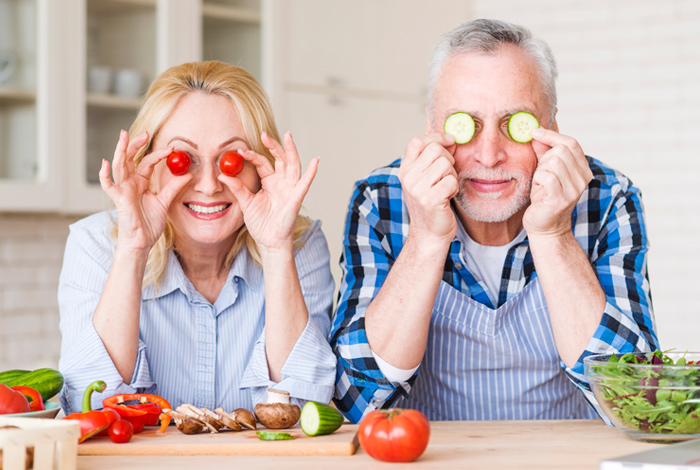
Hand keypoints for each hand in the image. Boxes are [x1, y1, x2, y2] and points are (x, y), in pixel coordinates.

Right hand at [99, 130, 191, 252]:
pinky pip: (108, 185)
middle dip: (136, 144)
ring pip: (119, 166)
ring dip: (121, 150)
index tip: (172, 148)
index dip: (158, 154)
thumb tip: (188, 175)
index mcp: (140, 182)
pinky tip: (105, 163)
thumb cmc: (149, 224)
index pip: (148, 162)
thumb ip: (174, 188)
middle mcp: (130, 183)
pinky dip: (104, 175)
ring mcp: (122, 190)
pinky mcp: (118, 199)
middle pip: (130, 158)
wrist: (142, 241)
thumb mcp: (165, 202)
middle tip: (146, 133)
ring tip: (124, 136)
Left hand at [219, 132, 317, 253]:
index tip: (240, 151)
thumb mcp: (246, 203)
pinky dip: (311, 173)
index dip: (252, 155)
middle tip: (264, 134)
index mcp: (270, 182)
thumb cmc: (260, 224)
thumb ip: (237, 188)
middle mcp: (282, 182)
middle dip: (273, 145)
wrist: (268, 241)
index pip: (262, 163)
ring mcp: (290, 189)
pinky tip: (315, 161)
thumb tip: (223, 175)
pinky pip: (305, 184)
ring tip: (288, 136)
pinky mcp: (296, 198)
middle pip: (280, 158)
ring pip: (293, 165)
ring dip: (291, 151)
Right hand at [398, 133, 458, 247]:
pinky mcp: (430, 200)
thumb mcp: (425, 178)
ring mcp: (417, 189)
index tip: (450, 141)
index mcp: (405, 170)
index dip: (436, 137)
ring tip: (446, 188)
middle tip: (447, 175)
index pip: (417, 141)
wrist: (429, 234)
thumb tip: (448, 135)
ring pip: (446, 164)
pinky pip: (451, 181)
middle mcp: (407, 178)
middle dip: (449, 160)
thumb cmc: (431, 204)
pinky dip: (455, 188)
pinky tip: (448, 197)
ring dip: (452, 175)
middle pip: (436, 150)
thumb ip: (432, 157)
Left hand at [522, 128, 592, 237]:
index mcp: (583, 169)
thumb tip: (536, 134)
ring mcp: (574, 190)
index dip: (552, 135)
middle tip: (540, 174)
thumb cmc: (544, 198)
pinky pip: (547, 176)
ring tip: (540, 185)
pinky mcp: (561, 199)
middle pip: (560, 151)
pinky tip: (539, 190)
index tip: (534, 132)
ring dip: (540, 171)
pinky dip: (538, 180)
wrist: (545, 228)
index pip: (571, 143)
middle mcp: (583, 179)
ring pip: (553, 162)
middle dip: (544, 158)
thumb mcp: (545, 171)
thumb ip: (543, 153)